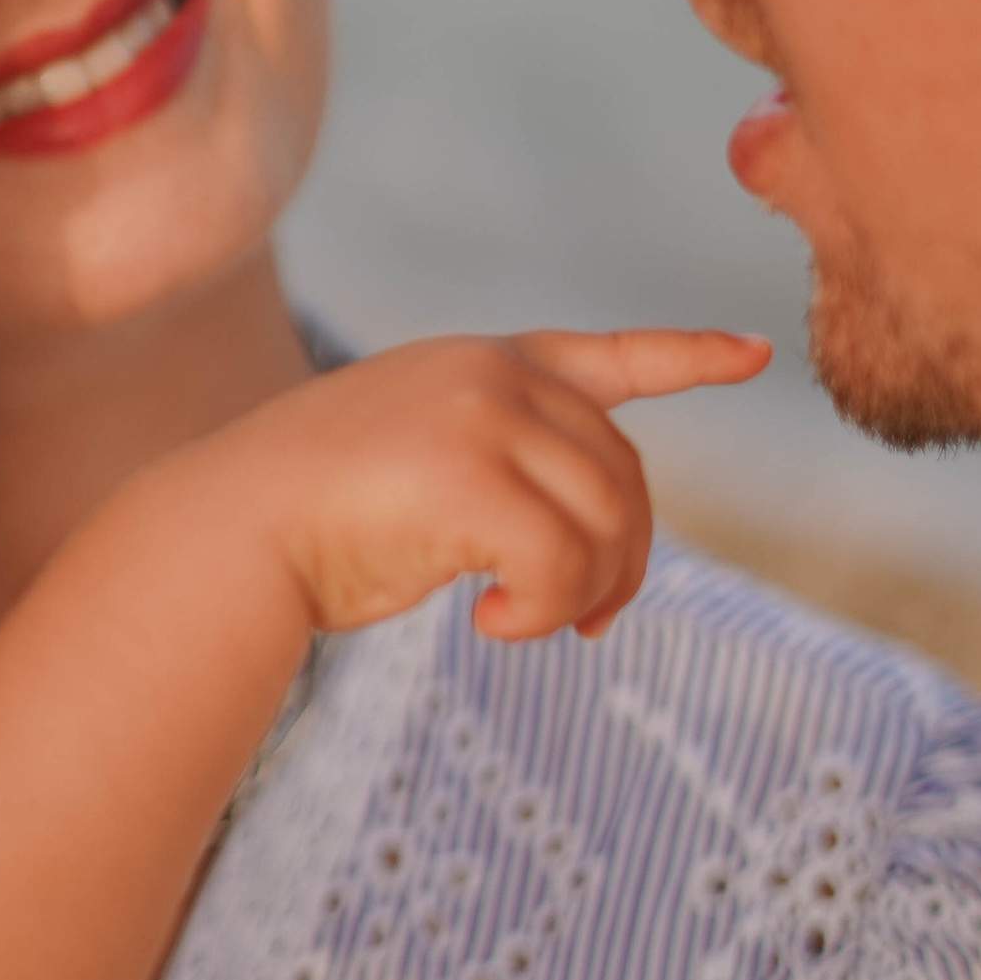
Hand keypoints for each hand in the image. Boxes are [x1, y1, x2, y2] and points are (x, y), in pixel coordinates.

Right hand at [219, 327, 771, 645]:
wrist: (227, 532)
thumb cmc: (306, 521)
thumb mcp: (414, 463)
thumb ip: (498, 467)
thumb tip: (589, 548)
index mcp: (482, 364)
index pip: (606, 355)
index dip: (686, 358)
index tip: (754, 353)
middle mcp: (494, 375)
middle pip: (625, 476)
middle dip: (626, 559)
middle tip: (589, 622)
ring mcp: (485, 418)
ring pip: (608, 524)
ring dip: (584, 594)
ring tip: (525, 623)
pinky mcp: (473, 479)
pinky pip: (563, 566)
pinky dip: (547, 613)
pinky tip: (493, 626)